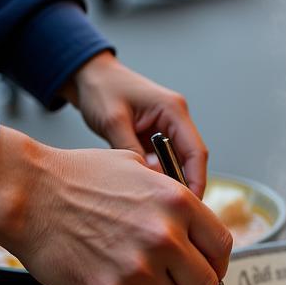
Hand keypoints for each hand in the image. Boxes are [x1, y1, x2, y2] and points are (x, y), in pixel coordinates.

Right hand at [0, 127, 231, 284]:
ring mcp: (138, 268)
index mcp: (179, 202)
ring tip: (133, 275)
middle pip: (205, 284)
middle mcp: (165, 237)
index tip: (209, 270)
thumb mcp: (139, 170)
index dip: (218, 264)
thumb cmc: (80, 178)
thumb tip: (195, 232)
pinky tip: (105, 275)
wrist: (29, 194)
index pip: (222, 246)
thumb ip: (173, 200)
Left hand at [61, 52, 207, 196]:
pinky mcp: (156, 134)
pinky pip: (163, 160)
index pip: (196, 152)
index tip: (191, 205)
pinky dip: (156, 174)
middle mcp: (176, 118)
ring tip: (154, 200)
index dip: (196, 180)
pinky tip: (144, 187)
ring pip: (177, 162)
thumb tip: (150, 181)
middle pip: (191, 159)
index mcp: (173, 110)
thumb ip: (132, 151)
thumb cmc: (101, 89)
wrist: (89, 75)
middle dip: (183, 184)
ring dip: (168, 179)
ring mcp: (167, 127)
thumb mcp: (113, 122)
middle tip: (169, 209)